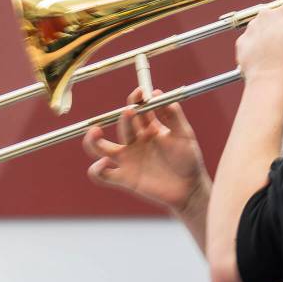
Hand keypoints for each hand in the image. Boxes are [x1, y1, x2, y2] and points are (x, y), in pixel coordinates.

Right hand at [83, 87, 208, 214]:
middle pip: (122, 125)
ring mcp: (128, 159)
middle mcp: (135, 142)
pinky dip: (97, 170)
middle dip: (124, 117)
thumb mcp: (184, 134)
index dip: (136, 99)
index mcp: (148, 128)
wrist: (190, 188)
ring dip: (92, 140)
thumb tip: (158, 93)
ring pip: (100, 148)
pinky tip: (104, 164)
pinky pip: (102, 176)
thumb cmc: (188, 160)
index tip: (140, 93)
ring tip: (96, 132)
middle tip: (130, 111)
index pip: (137, 109)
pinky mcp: (125, 178)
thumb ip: (174, 115)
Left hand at [235, 0, 282, 89]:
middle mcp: (268, 14)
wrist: (270, 82)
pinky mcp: (243, 41)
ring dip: (274, 34)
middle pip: (282, 13)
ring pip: (267, 26)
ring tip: (282, 53)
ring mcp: (253, 27)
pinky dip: (261, 46)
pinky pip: (254, 39)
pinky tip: (269, 57)